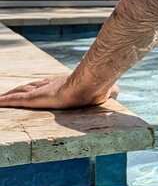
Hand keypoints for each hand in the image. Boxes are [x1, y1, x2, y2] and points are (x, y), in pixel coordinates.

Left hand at [0, 75, 118, 110]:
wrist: (91, 83)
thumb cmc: (98, 88)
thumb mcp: (105, 91)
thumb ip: (109, 91)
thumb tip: (117, 90)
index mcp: (63, 84)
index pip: (46, 84)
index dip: (38, 85)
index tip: (32, 88)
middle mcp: (48, 85)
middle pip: (29, 86)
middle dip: (20, 90)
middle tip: (9, 93)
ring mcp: (40, 91)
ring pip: (18, 93)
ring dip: (8, 96)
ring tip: (0, 99)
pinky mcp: (34, 99)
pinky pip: (13, 101)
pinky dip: (3, 102)